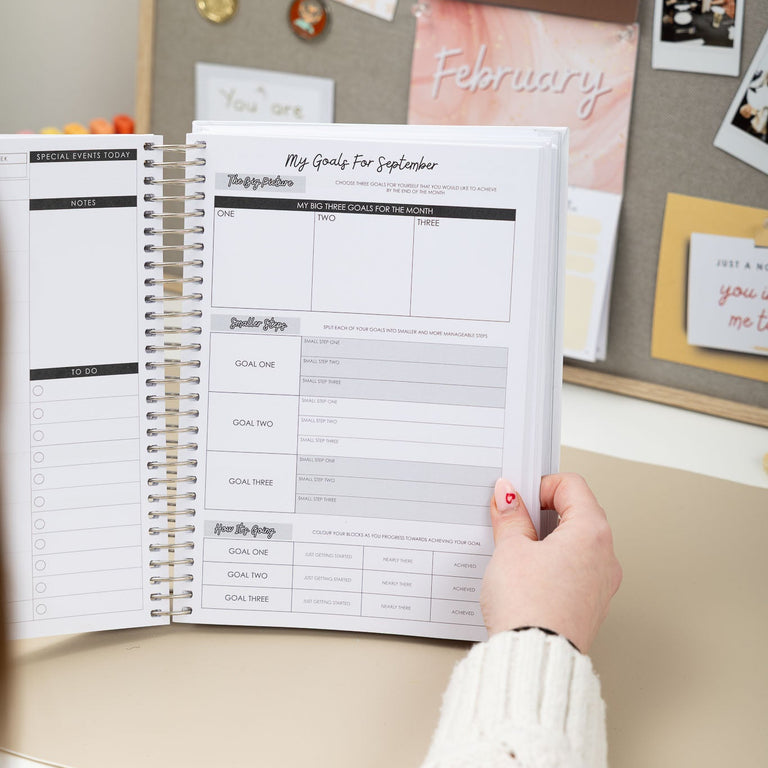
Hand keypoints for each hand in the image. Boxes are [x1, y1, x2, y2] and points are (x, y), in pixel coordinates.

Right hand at [480, 473, 621, 652]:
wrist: (534, 660)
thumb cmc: (529, 607)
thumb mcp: (510, 550)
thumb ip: (511, 517)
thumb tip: (508, 496)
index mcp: (592, 533)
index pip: (571, 486)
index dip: (540, 485)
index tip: (517, 497)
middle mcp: (605, 556)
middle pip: (577, 513)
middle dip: (542, 511)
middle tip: (513, 519)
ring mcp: (600, 584)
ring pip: (575, 543)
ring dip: (546, 539)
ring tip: (516, 549)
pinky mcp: (589, 606)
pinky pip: (574, 570)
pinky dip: (552, 563)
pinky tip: (526, 575)